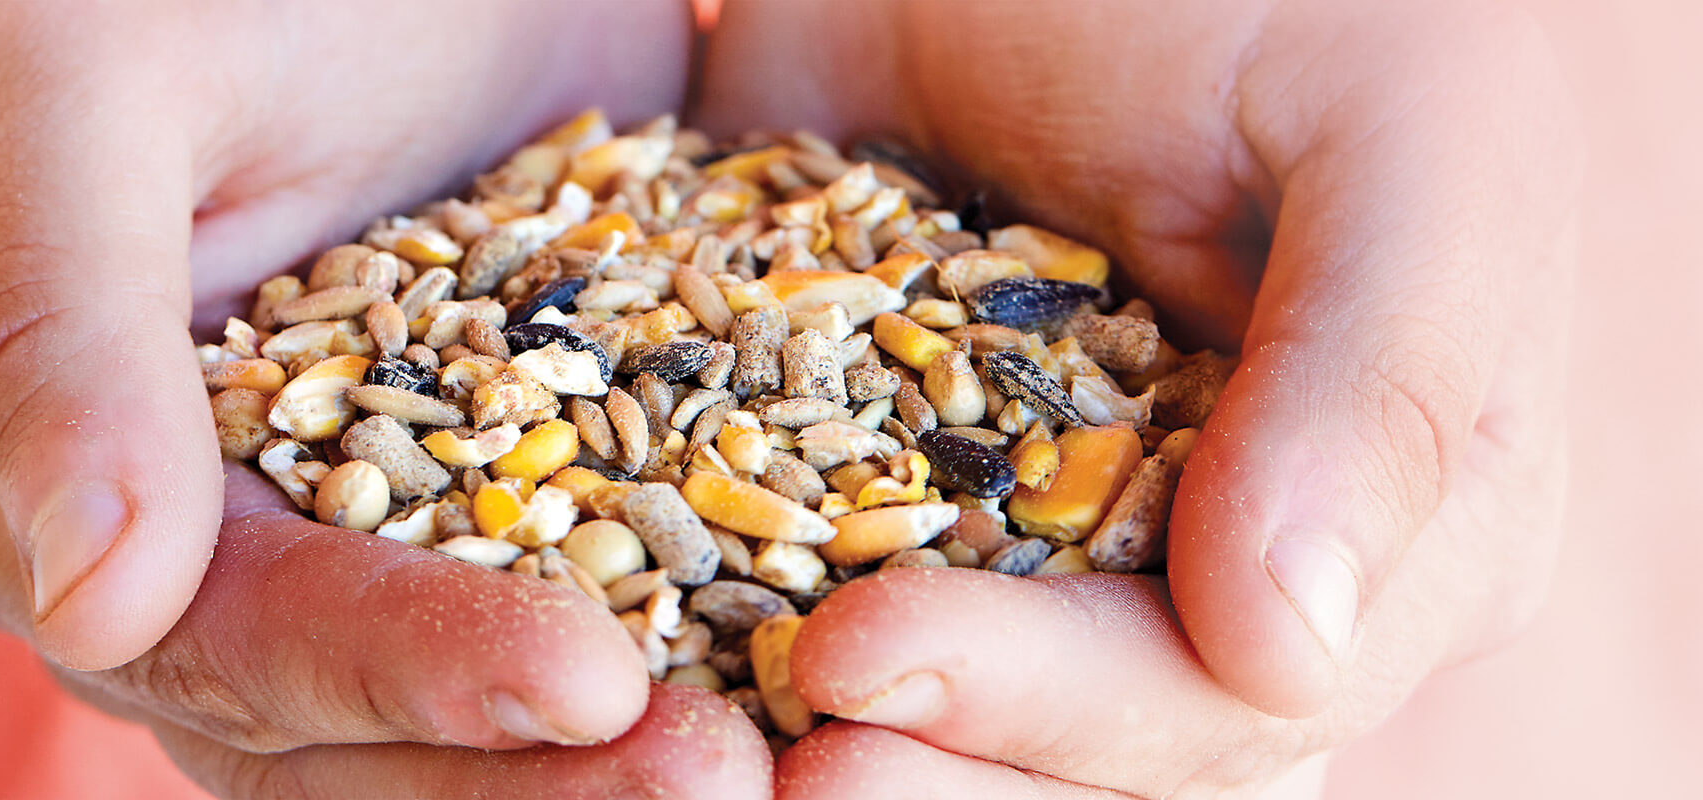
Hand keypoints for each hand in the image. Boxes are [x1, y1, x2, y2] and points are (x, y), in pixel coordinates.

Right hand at [0, 1, 767, 795]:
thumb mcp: (83, 91)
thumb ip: (50, 328)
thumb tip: (83, 599)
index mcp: (22, 497)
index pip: (217, 639)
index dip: (395, 673)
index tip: (587, 681)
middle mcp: (181, 556)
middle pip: (347, 729)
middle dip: (530, 770)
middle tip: (727, 780)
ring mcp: (340, 536)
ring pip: (469, 706)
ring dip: (617, 752)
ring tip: (785, 762)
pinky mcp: (484, 492)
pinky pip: (578, 593)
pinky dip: (683, 638)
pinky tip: (805, 671)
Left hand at [699, 0, 1576, 794]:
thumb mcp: (1397, 137)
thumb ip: (1381, 382)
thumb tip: (1290, 648)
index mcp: (1392, 537)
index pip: (1231, 705)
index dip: (1055, 713)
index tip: (868, 655)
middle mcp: (1230, 582)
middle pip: (1094, 765)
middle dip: (938, 772)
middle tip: (779, 761)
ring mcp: (1061, 549)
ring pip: (971, 735)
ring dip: (853, 759)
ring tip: (707, 747)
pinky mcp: (913, 496)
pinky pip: (845, 599)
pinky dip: (754, 636)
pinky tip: (667, 661)